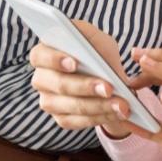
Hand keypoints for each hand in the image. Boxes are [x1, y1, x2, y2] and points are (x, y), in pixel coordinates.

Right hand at [28, 20, 133, 137]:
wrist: (107, 75)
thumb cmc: (96, 51)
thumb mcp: (95, 39)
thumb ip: (89, 40)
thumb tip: (90, 53)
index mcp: (43, 54)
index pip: (40, 56)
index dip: (55, 59)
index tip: (75, 63)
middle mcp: (42, 79)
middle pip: (59, 85)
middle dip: (86, 87)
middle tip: (109, 88)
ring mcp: (49, 101)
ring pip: (71, 106)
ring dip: (99, 106)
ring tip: (121, 104)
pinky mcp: (61, 118)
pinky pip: (79, 121)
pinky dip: (100, 117)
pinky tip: (116, 112)